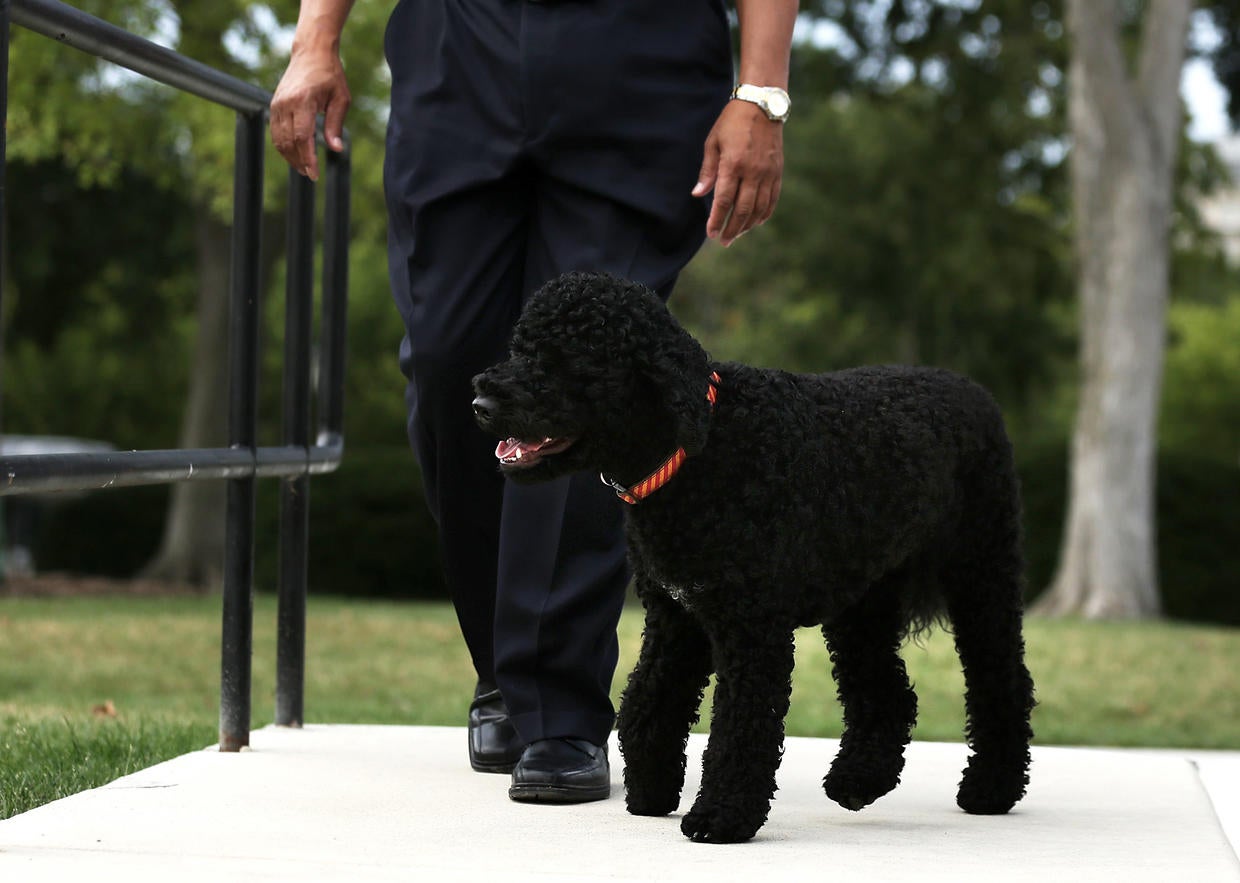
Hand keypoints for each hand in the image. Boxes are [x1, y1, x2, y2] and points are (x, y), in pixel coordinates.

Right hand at [269, 46, 349, 181]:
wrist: (311, 53)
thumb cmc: (330, 75)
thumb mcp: (341, 99)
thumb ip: (336, 125)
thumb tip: (336, 149)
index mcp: (303, 101)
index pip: (303, 137)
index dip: (308, 158)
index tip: (314, 174)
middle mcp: (285, 103)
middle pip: (289, 142)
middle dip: (299, 161)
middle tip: (311, 175)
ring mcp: (277, 104)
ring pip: (279, 139)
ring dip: (290, 157)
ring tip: (304, 168)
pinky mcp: (274, 105)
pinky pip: (276, 132)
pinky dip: (284, 146)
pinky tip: (296, 154)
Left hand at [692, 100, 784, 246]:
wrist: (762, 105)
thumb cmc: (732, 122)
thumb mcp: (713, 142)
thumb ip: (707, 170)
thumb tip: (698, 194)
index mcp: (733, 164)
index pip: (723, 200)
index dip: (717, 220)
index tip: (711, 233)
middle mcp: (752, 171)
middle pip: (742, 209)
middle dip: (731, 229)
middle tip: (723, 241)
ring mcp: (767, 173)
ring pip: (758, 208)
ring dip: (747, 225)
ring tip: (736, 234)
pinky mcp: (777, 172)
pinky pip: (772, 200)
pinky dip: (763, 214)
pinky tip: (755, 223)